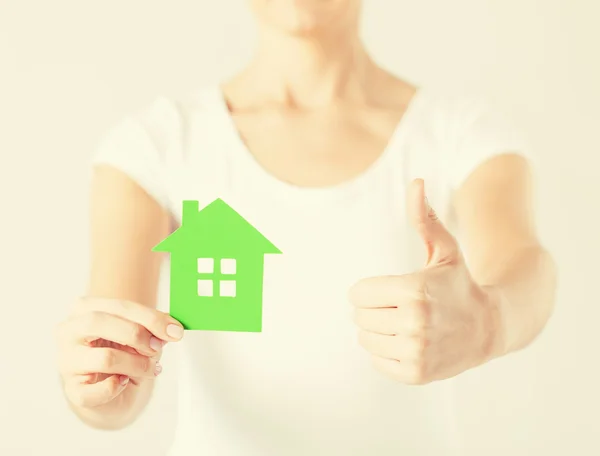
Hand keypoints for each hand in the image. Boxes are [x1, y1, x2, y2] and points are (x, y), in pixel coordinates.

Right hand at [56, 297, 183, 408]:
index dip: (150, 318)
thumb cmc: (123, 354)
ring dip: (137, 364)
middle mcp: (69, 332)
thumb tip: (172, 329)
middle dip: (137, 335)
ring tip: (150, 368)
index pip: (119, 306)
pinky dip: (117, 387)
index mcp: (85, 309)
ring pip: (105, 358)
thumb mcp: (139, 334)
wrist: (111, 392)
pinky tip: (124, 382)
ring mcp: (67, 362)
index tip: (175, 331)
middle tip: (157, 347)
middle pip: (99, 322)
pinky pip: (99, 390)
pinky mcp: (72, 390)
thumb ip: (152, 327)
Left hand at [349, 178, 499, 384]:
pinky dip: (386, 353)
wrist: (489, 327)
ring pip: (365, 339)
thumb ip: (424, 219)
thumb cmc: (459, 283)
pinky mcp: (416, 373)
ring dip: (378, 331)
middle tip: (400, 307)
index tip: (392, 290)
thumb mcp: (445, 250)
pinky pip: (376, 362)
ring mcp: (416, 351)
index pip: (357, 293)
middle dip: (374, 309)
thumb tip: (416, 182)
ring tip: (405, 324)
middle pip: (359, 316)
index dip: (370, 290)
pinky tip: (409, 343)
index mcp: (414, 290)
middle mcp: (415, 323)